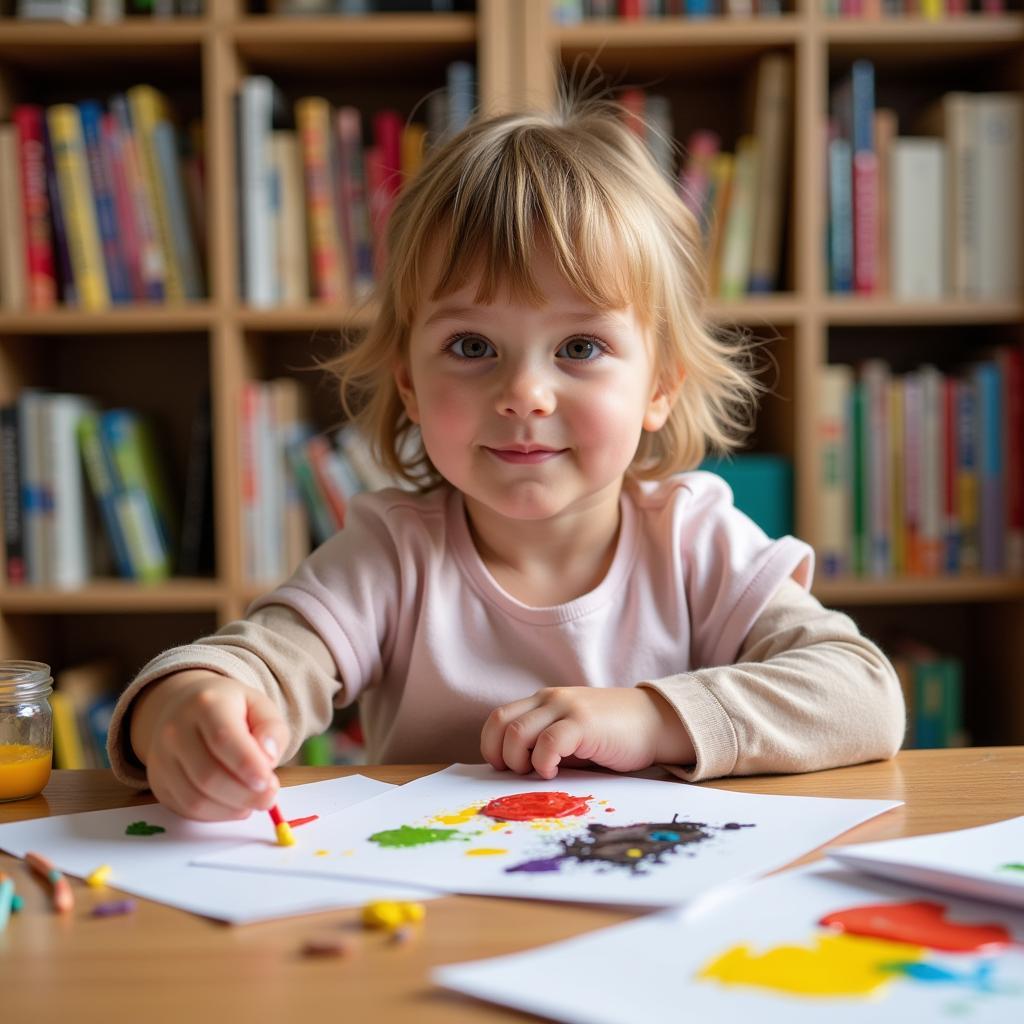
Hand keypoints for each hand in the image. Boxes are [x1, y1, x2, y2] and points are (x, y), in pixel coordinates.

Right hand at [129, 670, 289, 820]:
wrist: (185, 708)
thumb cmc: (231, 710)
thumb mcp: (260, 707)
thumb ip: (272, 730)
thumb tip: (269, 758)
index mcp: (206, 704)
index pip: (223, 738)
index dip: (247, 765)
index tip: (269, 783)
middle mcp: (176, 731)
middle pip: (208, 775)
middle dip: (244, 794)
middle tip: (269, 798)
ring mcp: (162, 759)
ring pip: (195, 799)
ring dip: (231, 808)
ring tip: (253, 801)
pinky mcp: (158, 783)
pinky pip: (186, 809)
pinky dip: (215, 814)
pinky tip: (234, 804)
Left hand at [480, 686, 694, 779]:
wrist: (655, 722)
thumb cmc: (612, 736)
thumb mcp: (571, 736)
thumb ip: (544, 744)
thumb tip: (515, 772)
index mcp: (543, 702)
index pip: (498, 718)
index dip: (491, 746)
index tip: (504, 768)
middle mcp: (550, 699)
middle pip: (501, 723)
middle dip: (500, 755)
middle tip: (519, 774)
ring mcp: (567, 707)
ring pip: (517, 733)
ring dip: (520, 760)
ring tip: (540, 773)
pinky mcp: (584, 723)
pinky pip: (548, 742)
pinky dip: (543, 762)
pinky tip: (555, 771)